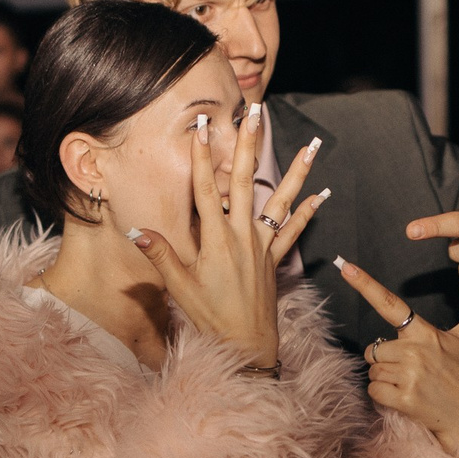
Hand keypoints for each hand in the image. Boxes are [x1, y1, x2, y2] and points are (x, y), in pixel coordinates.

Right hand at [131, 104, 328, 366]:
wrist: (247, 345)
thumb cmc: (210, 317)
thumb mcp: (180, 287)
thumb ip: (160, 256)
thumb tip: (136, 230)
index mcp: (216, 240)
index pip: (206, 189)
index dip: (202, 157)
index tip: (203, 127)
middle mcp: (242, 235)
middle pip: (245, 181)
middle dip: (248, 144)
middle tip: (255, 112)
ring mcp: (262, 245)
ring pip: (280, 200)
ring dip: (297, 171)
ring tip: (312, 145)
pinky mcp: (275, 259)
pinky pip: (294, 231)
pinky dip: (308, 212)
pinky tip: (321, 194)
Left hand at [340, 259, 458, 457]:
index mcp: (426, 333)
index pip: (392, 304)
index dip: (367, 285)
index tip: (347, 268)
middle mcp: (415, 351)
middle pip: (374, 348)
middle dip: (385, 360)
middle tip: (412, 369)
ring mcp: (409, 375)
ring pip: (372, 370)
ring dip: (385, 378)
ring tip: (413, 384)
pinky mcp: (403, 399)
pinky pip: (374, 390)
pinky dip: (383, 396)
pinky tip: (405, 397)